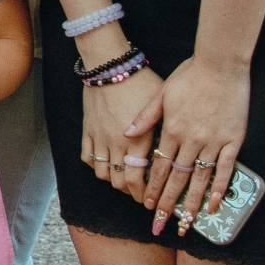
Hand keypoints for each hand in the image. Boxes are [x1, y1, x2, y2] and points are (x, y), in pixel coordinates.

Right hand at [81, 66, 162, 196]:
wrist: (110, 65)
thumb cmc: (141, 81)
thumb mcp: (161, 105)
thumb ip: (164, 130)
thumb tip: (176, 149)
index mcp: (138, 140)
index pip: (139, 180)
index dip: (144, 194)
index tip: (151, 199)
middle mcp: (117, 144)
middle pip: (120, 181)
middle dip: (131, 193)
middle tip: (140, 194)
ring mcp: (100, 138)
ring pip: (103, 173)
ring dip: (114, 182)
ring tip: (123, 182)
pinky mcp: (87, 130)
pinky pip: (87, 157)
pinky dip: (95, 166)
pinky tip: (104, 165)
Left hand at [129, 56, 249, 233]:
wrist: (220, 65)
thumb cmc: (189, 76)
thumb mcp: (160, 93)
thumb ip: (144, 117)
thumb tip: (126, 133)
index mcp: (171, 130)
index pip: (158, 167)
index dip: (152, 188)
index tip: (147, 206)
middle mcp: (190, 140)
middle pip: (176, 179)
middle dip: (167, 205)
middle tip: (161, 226)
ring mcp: (212, 142)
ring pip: (199, 180)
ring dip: (191, 204)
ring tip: (186, 224)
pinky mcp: (232, 141)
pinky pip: (225, 170)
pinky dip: (219, 189)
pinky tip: (213, 206)